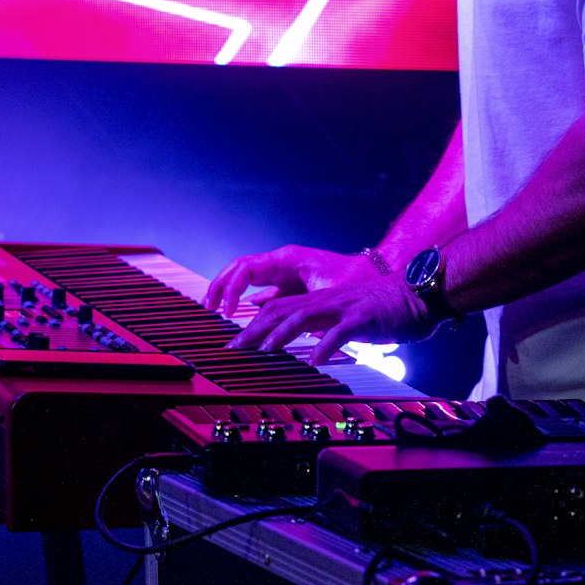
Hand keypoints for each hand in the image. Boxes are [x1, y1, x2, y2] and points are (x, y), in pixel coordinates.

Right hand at [204, 244, 364, 317]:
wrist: (376, 273)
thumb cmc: (357, 279)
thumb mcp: (329, 293)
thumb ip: (302, 307)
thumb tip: (281, 326)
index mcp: (288, 258)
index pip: (246, 268)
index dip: (231, 288)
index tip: (227, 310)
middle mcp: (283, 262)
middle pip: (240, 269)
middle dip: (221, 287)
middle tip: (208, 307)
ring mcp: (285, 272)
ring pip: (248, 278)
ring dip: (231, 293)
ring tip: (217, 312)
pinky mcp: (290, 284)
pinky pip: (262, 290)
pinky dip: (249, 302)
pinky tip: (242, 318)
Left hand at [205, 244, 429, 363]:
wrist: (417, 294)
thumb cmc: (384, 308)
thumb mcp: (347, 315)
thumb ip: (327, 325)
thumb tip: (310, 344)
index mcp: (320, 301)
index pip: (277, 308)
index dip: (254, 325)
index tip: (237, 343)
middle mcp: (326, 301)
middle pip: (281, 311)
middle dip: (254, 331)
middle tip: (235, 349)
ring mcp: (343, 308)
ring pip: (301, 317)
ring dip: (280, 336)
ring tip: (264, 352)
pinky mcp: (362, 318)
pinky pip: (339, 332)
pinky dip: (324, 347)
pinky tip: (314, 361)